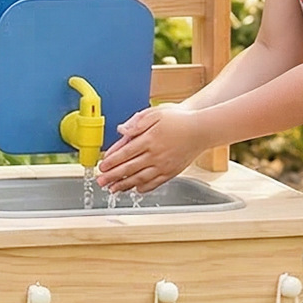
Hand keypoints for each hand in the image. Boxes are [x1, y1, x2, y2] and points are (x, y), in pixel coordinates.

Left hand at [95, 104, 209, 193]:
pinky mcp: (172, 172)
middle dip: (112, 176)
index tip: (101, 166)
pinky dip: (143, 187)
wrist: (201, 130)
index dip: (111, 161)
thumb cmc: (178, 119)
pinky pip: (155, 183)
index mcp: (149, 139)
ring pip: (140, 178)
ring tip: (113, 189)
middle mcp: (156, 155)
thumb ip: (137, 122)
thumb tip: (121, 130)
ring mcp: (164, 165)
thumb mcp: (155, 113)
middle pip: (129, 168)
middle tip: (101, 181)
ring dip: (124, 185)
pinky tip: (135, 189)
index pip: (125, 153)